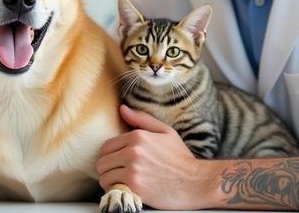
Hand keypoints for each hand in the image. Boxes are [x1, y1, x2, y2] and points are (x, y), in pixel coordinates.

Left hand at [96, 105, 219, 209]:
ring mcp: (133, 170)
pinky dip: (115, 190)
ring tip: (123, 181)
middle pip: (102, 161)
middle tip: (120, 173)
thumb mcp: (166, 132)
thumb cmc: (181, 158)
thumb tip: (122, 109)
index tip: (120, 161)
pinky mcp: (134, 187)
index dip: (112, 155)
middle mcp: (133, 152)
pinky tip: (126, 189)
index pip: (107, 146)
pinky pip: (111, 188)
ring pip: (104, 175)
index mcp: (138, 136)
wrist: (195, 182)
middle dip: (109, 168)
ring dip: (111, 180)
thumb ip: (142, 119)